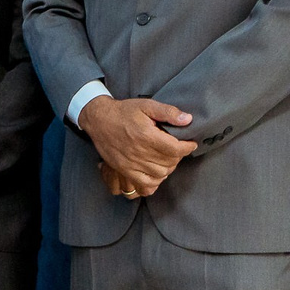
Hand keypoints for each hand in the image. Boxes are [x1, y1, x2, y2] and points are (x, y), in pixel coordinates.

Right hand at [78, 95, 197, 197]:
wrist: (99, 120)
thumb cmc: (124, 111)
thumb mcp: (147, 105)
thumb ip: (168, 112)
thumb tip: (188, 120)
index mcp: (147, 135)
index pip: (176, 149)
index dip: (188, 147)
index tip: (190, 143)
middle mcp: (139, 152)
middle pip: (170, 162)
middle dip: (178, 156)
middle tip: (178, 149)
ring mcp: (131, 163)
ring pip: (160, 174)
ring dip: (168, 167)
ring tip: (168, 158)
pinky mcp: (124, 170)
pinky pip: (145, 184)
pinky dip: (155, 181)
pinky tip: (157, 171)